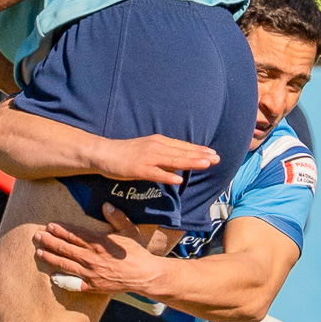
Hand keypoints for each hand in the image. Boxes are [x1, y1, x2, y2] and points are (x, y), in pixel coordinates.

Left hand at [33, 204, 164, 293]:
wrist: (145, 276)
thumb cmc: (137, 252)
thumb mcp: (129, 231)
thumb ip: (117, 217)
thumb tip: (106, 204)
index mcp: (100, 243)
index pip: (75, 235)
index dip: (61, 230)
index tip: (50, 225)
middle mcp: (92, 258)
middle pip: (66, 248)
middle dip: (50, 241)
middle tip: (37, 236)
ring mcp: (91, 274)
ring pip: (65, 264)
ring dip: (50, 257)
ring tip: (39, 252)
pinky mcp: (92, 286)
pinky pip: (74, 283)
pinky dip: (62, 279)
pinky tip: (52, 275)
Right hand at [91, 134, 218, 184]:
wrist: (103, 153)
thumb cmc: (125, 154)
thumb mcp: (148, 150)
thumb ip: (163, 156)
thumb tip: (179, 164)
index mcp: (159, 142)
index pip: (182, 146)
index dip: (198, 150)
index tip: (213, 153)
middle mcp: (156, 147)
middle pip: (181, 152)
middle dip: (200, 156)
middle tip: (217, 159)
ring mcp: (147, 157)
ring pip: (172, 160)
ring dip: (190, 162)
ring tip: (205, 164)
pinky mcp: (138, 168)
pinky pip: (155, 173)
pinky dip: (167, 176)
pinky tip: (178, 179)